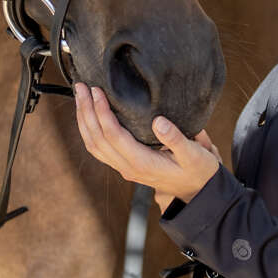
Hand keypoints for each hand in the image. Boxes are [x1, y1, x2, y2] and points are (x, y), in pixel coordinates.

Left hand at [73, 83, 220, 209]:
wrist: (197, 190)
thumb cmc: (198, 170)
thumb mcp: (194, 154)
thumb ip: (177, 139)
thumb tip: (158, 121)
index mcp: (143, 163)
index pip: (113, 135)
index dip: (102, 112)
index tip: (97, 91)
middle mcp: (128, 167)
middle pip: (97, 139)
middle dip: (86, 111)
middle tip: (81, 87)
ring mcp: (124, 168)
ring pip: (94, 145)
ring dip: (84, 120)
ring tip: (80, 96)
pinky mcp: (124, 165)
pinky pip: (99, 149)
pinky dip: (89, 130)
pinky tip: (88, 115)